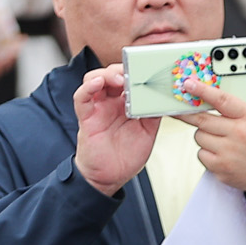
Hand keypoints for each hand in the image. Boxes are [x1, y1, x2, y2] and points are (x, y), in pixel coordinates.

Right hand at [73, 65, 157, 196]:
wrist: (111, 176)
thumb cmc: (126, 155)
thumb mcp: (148, 132)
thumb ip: (153, 114)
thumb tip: (163, 98)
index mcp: (125, 103)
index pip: (128, 79)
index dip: (136, 71)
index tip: (149, 69)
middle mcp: (110, 101)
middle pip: (112, 74)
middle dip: (123, 69)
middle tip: (134, 73)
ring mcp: (97, 107)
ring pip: (95, 79)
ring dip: (107, 74)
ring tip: (120, 78)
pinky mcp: (86, 116)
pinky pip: (81, 97)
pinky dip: (88, 87)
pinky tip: (98, 83)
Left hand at [181, 61, 245, 200]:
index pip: (222, 100)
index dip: (202, 90)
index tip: (188, 83)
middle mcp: (239, 135)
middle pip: (203, 120)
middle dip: (188, 112)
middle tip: (179, 106)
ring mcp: (229, 153)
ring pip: (199, 137)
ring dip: (203, 133)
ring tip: (218, 134)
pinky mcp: (221, 169)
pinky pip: (201, 155)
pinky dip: (206, 152)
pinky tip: (220, 151)